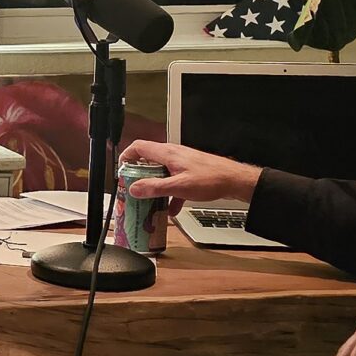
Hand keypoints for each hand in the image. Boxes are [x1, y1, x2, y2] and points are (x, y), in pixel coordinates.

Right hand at [116, 139, 260, 205]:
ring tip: (150, 201)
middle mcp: (173, 155)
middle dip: (139, 176)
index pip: (139, 147)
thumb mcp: (179, 186)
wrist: (234, 180)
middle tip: (134, 190)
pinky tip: (172, 208)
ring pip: (160, 173)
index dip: (126, 157)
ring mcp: (181, 163)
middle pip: (148, 161)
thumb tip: (135, 188)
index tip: (121, 171)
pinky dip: (170, 194)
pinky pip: (173, 181)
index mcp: (168, 154)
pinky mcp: (189, 172)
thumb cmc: (212, 179)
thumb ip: (155, 188)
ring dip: (154, 187)